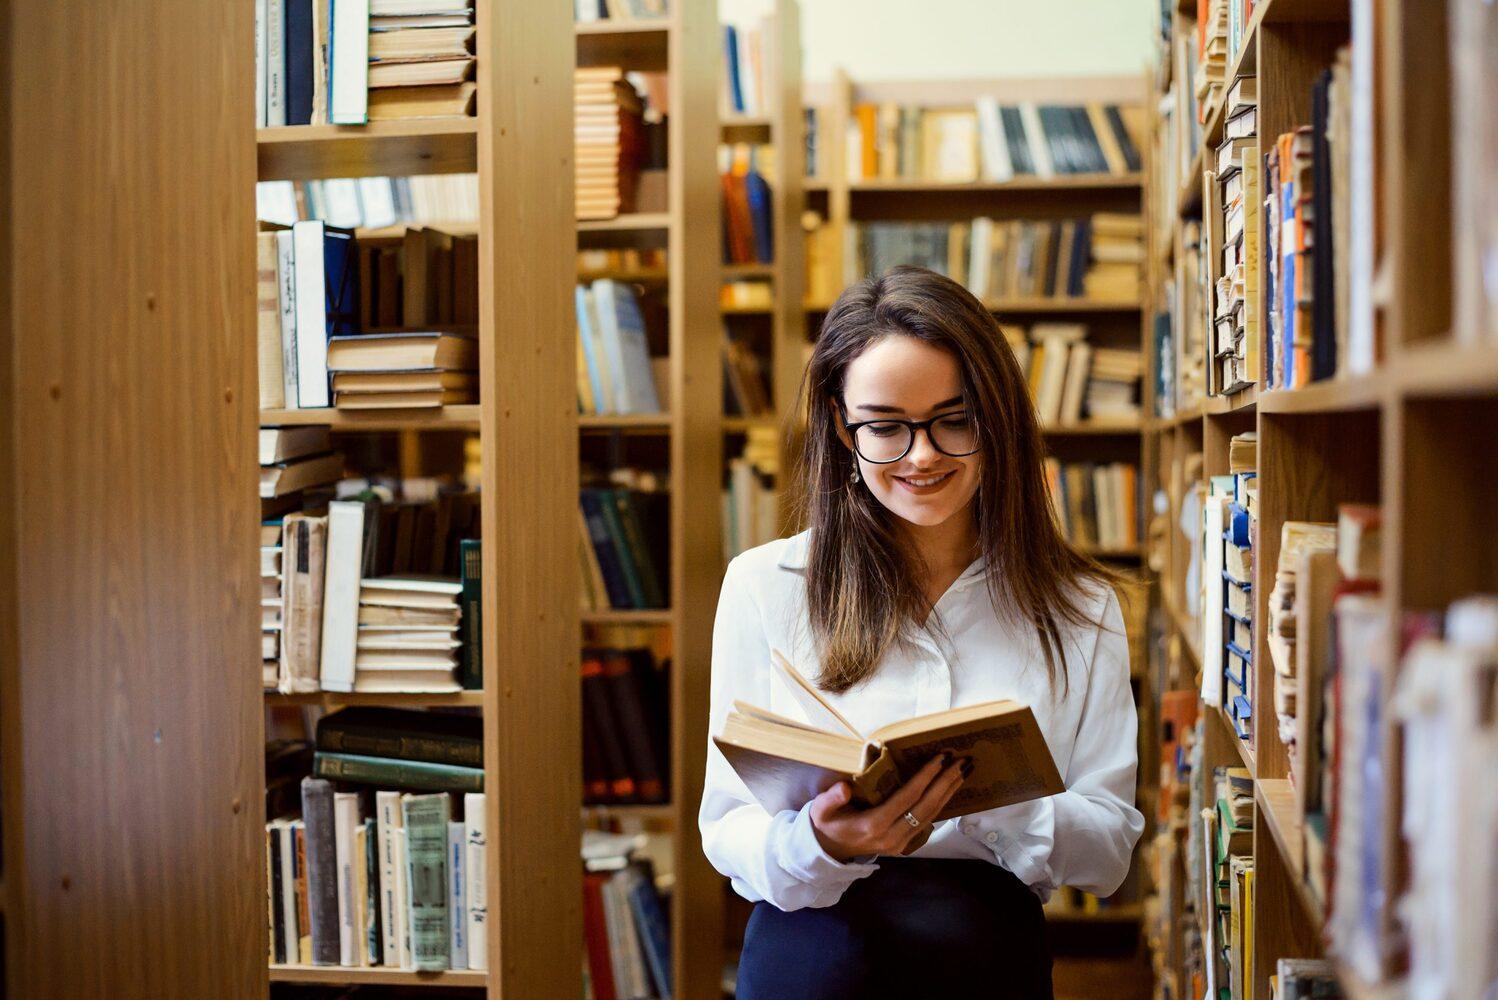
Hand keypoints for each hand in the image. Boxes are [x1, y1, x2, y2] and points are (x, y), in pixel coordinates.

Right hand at [808, 753, 968, 861]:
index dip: (926, 777)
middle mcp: (892, 836)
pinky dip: (942, 803)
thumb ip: (831, 799)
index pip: (907, 797)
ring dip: (949, 792)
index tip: (941, 758)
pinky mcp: (905, 843)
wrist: (830, 850)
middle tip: (962, 762)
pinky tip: (950, 789)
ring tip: (963, 772)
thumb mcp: (821, 810)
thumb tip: (844, 788)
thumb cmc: (827, 824)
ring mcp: (900, 842)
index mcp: (874, 824)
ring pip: (931, 815)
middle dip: (946, 782)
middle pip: (926, 806)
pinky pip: (927, 821)